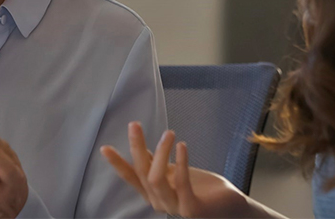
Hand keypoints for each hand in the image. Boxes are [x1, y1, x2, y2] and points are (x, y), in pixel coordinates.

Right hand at [100, 122, 246, 218]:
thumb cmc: (203, 189)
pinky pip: (181, 183)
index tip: (105, 147)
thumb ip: (157, 164)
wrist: (230, 206)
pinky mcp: (192, 209)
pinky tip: (182, 145)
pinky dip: (180, 162)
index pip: (131, 177)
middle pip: (142, 172)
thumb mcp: (174, 172)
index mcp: (153, 193)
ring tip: (168, 133)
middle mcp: (160, 202)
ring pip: (156, 178)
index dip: (117, 163)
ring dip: (160, 153)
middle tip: (134, 124)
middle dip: (136, 147)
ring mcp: (175, 208)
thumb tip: (140, 147)